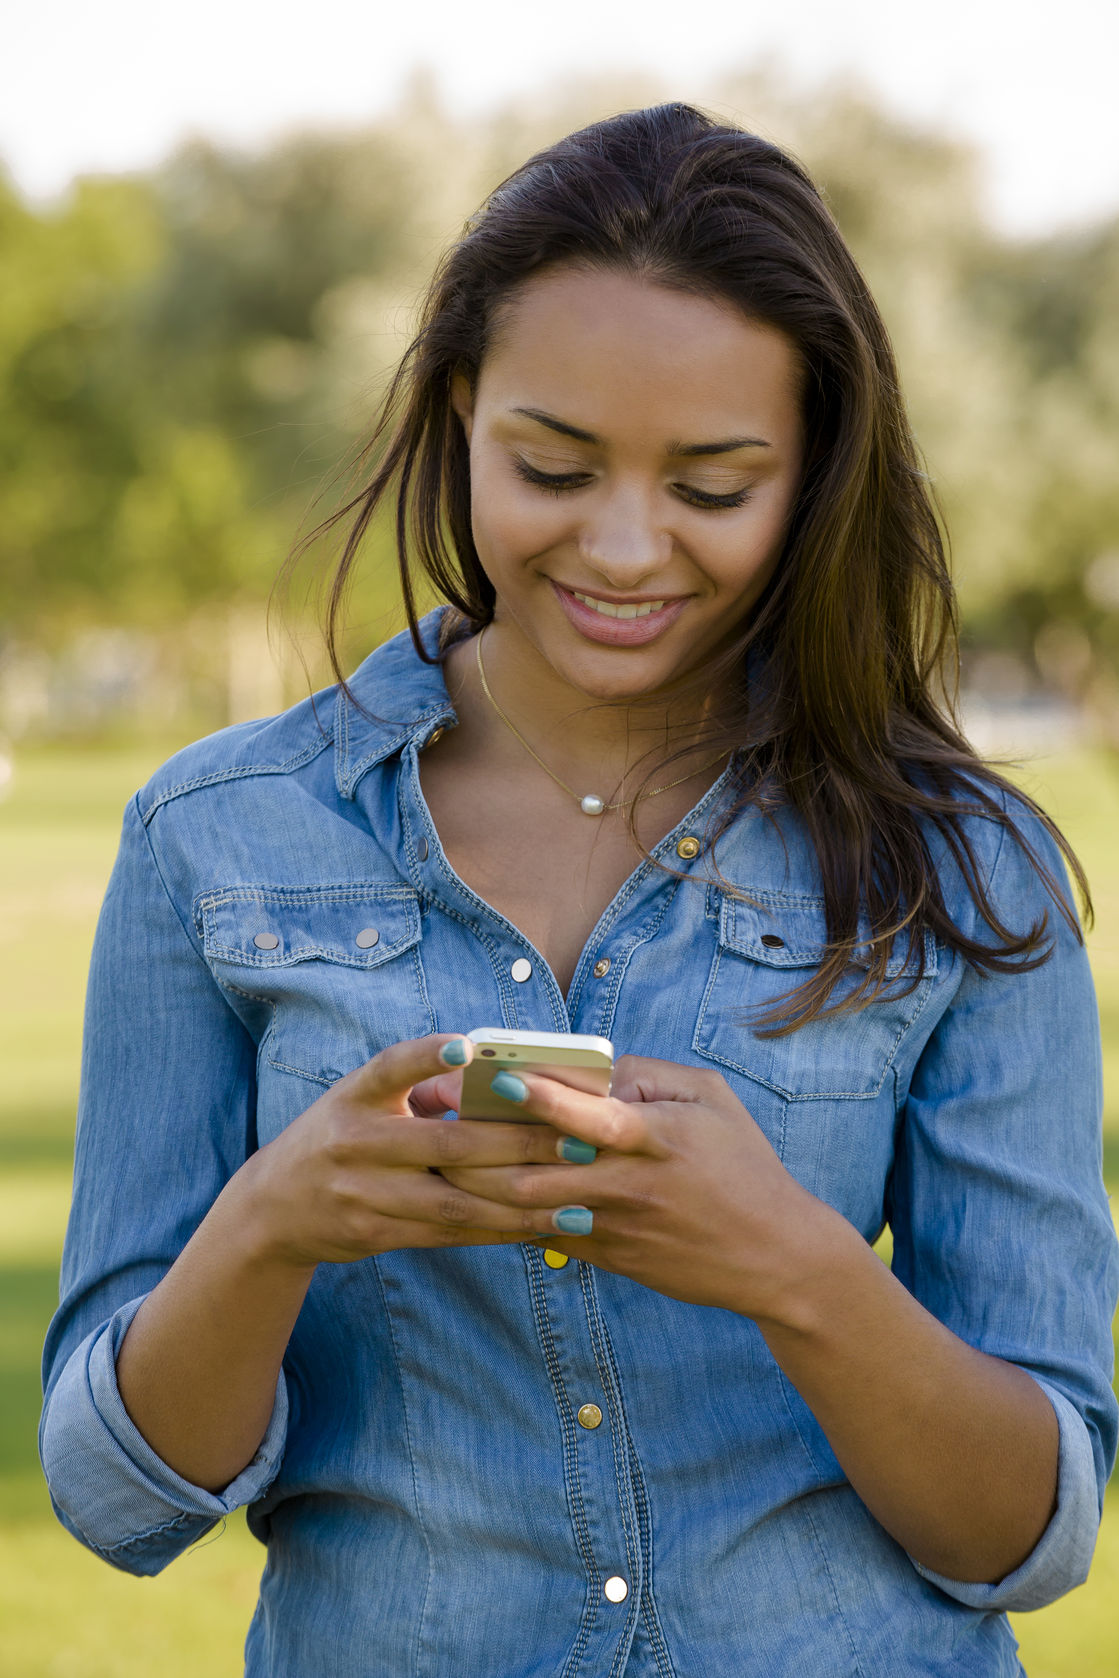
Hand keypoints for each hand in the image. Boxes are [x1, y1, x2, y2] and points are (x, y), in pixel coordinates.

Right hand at [233, 1034, 592, 1268]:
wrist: (274, 1207)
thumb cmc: (340, 1137)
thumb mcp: (359, 1101)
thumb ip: (415, 1089)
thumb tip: (499, 1074)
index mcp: (355, 1096)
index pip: (391, 1068)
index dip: (426, 1056)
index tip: (466, 1046)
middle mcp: (355, 1142)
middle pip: (447, 1145)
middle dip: (519, 1145)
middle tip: (579, 1140)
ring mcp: (363, 1193)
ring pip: (454, 1201)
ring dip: (522, 1203)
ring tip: (579, 1200)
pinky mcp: (374, 1234)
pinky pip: (447, 1233)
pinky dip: (497, 1230)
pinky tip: (541, 1226)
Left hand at [438, 1054, 832, 1317]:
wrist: (776, 1256)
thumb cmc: (744, 1164)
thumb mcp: (710, 1099)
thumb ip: (647, 1074)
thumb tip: (588, 1069)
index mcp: (658, 1136)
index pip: (590, 1113)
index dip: (541, 1096)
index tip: (496, 1079)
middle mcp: (631, 1184)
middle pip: (539, 1165)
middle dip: (482, 1142)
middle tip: (436, 1117)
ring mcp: (617, 1226)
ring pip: (531, 1205)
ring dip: (480, 1182)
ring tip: (440, 1156)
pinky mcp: (610, 1257)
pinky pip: (545, 1234)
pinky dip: (509, 1213)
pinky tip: (475, 1194)